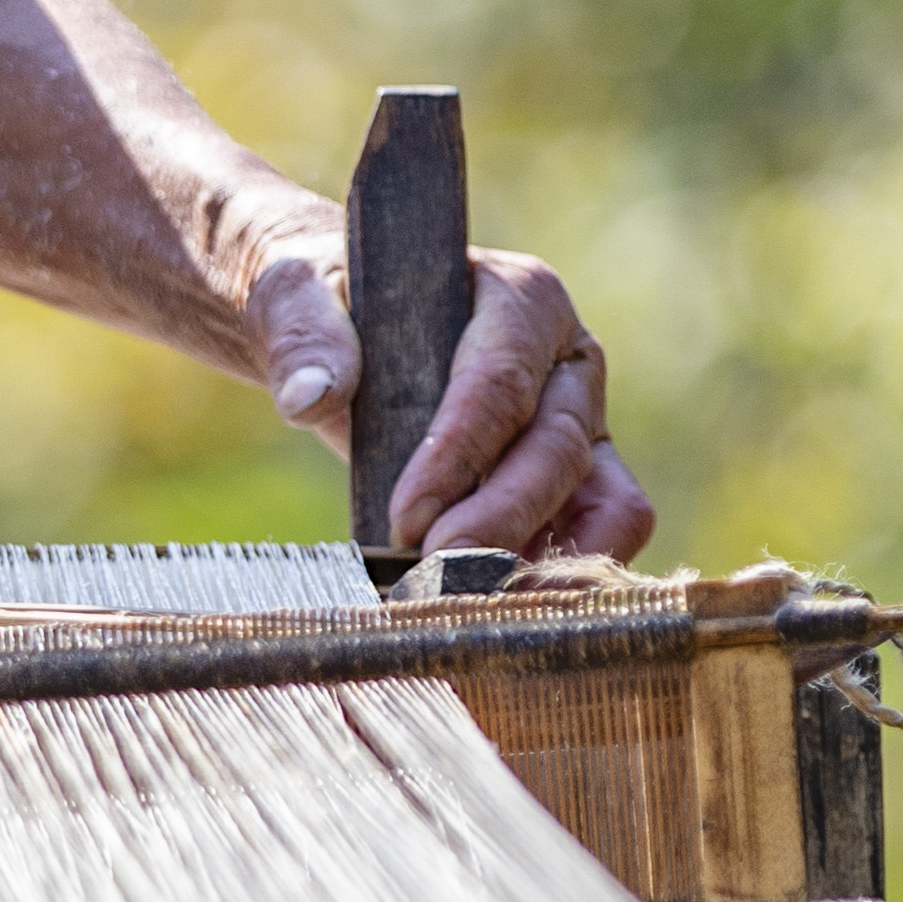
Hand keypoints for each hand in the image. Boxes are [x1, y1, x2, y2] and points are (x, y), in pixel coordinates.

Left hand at [247, 230, 652, 564]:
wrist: (340, 329)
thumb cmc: (327, 304)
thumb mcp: (295, 294)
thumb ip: (300, 332)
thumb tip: (310, 397)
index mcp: (520, 298)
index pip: (501, 383)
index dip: (458, 457)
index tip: (404, 519)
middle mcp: (568, 362)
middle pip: (558, 450)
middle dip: (498, 521)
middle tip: (432, 576)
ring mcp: (583, 426)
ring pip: (607, 504)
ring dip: (549, 564)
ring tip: (475, 603)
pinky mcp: (578, 482)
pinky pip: (598, 537)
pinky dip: (557, 578)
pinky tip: (493, 607)